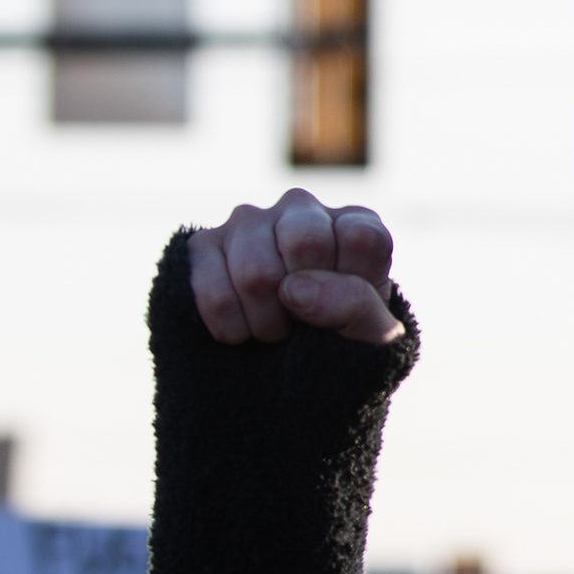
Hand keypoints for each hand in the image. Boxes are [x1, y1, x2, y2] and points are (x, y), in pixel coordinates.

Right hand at [185, 189, 403, 345]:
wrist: (287, 365)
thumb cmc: (340, 337)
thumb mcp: (371, 333)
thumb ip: (356, 306)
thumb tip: (295, 290)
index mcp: (353, 223)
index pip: (360, 239)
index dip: (352, 287)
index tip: (348, 308)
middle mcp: (301, 208)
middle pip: (304, 242)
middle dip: (305, 300)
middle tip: (304, 320)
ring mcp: (248, 221)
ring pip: (255, 273)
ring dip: (267, 322)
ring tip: (275, 327)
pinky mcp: (202, 245)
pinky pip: (213, 293)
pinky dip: (232, 328)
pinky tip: (243, 329)